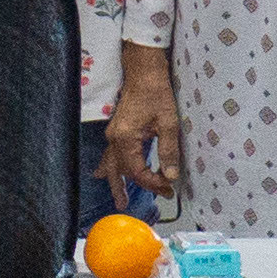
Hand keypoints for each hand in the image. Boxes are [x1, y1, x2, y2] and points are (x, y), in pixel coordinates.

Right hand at [99, 50, 180, 204]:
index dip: (152, 182)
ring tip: (118, 196)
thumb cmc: (156, 94)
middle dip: (127, 188)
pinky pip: (111, 154)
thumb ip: (168, 151)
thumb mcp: (168, 123)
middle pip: (119, 171)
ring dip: (115, 180)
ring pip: (111, 164)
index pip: (136, 171)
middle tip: (129, 205)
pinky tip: (106, 172)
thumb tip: (170, 176)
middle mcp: (115, 139)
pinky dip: (111, 167)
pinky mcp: (117, 130)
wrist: (143, 73)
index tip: (168, 188)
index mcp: (126, 139)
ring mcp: (113, 135)